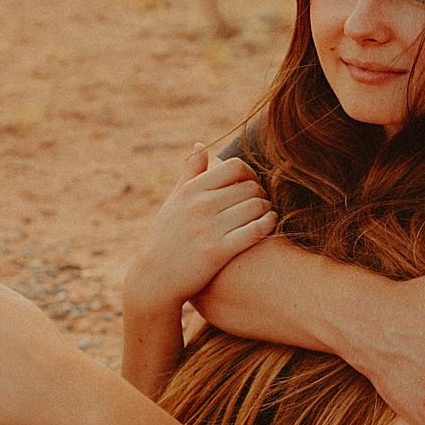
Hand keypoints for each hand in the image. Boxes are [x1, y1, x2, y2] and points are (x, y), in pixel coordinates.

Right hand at [125, 146, 276, 315]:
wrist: (155, 279)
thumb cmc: (167, 237)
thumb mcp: (173, 201)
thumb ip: (190, 173)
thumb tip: (201, 145)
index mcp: (191, 190)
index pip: (235, 167)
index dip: (250, 174)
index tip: (250, 185)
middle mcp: (200, 205)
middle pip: (250, 187)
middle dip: (261, 193)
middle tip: (261, 203)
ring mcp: (209, 228)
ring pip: (257, 206)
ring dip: (267, 209)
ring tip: (265, 214)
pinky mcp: (218, 252)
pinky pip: (255, 231)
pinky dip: (268, 224)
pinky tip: (269, 224)